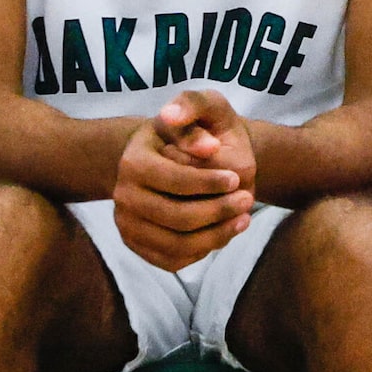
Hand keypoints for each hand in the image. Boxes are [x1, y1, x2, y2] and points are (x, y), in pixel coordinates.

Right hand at [113, 90, 256, 270]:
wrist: (159, 155)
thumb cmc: (185, 130)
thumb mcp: (196, 110)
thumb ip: (198, 113)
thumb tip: (209, 147)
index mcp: (133, 162)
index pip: (176, 181)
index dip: (211, 183)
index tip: (239, 179)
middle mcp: (122, 196)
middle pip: (178, 217)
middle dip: (219, 211)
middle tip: (249, 200)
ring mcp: (126, 223)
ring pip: (177, 245)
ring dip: (217, 235)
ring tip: (243, 220)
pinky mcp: (135, 244)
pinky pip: (172, 261)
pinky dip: (202, 251)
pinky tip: (223, 233)